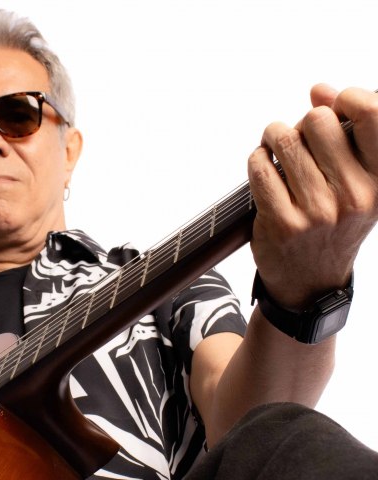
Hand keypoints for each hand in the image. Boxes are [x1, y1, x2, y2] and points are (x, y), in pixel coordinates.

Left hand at [248, 84, 377, 308]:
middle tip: (295, 137)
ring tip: (274, 147)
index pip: (372, 114)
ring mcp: (318, 212)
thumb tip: (319, 90)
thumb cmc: (334, 221)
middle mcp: (355, 196)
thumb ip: (345, 133)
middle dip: (300, 122)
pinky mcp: (283, 222)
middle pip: (317, 120)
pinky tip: (263, 166)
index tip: (330, 104)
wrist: (311, 280)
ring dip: (272, 137)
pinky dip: (257, 159)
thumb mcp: (357, 183)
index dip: (346, 98)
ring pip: (283, 140)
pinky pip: (260, 166)